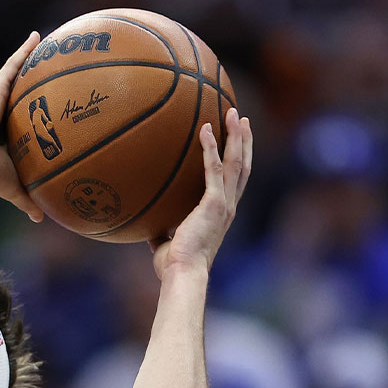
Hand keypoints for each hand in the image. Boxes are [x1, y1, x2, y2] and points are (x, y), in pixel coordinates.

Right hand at [0, 32, 45, 222]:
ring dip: (32, 59)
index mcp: (8, 134)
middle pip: (25, 93)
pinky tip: (38, 36)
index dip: (37, 113)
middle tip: (56, 71)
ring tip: (51, 45)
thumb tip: (43, 219)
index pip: (26, 120)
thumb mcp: (15, 187)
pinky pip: (14, 65)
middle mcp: (4, 114)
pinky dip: (26, 50)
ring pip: (20, 75)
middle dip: (37, 83)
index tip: (51, 107)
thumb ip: (27, 200)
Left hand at [150, 107, 252, 280]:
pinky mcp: (214, 204)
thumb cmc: (175, 265)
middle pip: (243, 166)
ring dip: (236, 136)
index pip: (235, 181)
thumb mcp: (165, 242)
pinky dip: (211, 148)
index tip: (238, 140)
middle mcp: (228, 206)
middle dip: (243, 140)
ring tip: (234, 113)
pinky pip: (214, 170)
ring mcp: (224, 204)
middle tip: (241, 117)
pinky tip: (206, 129)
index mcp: (221, 214)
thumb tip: (144, 224)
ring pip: (236, 163)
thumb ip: (161, 229)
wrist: (182, 274)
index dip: (239, 159)